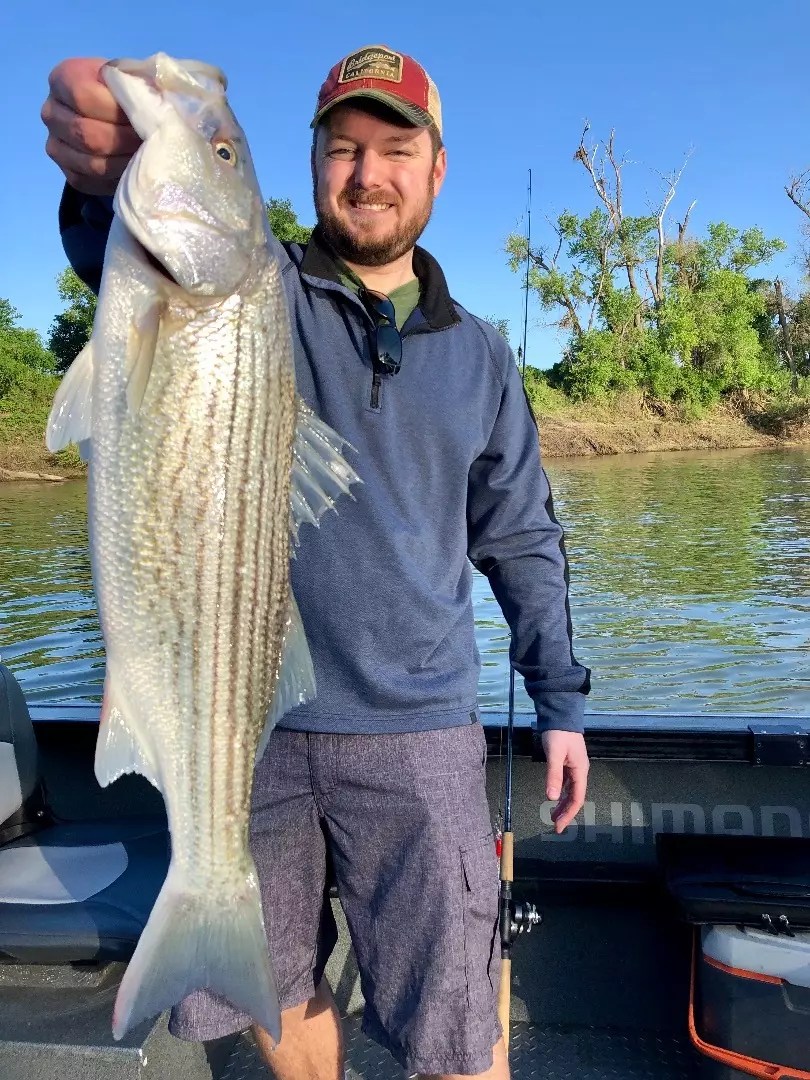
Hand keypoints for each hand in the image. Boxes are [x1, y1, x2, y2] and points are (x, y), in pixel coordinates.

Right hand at [41, 57, 140, 195]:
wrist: (114, 115)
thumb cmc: (126, 92)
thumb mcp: (131, 77)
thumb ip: (138, 83)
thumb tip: (156, 100)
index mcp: (63, 79)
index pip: (83, 96)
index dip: (117, 110)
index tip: (145, 117)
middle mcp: (51, 113)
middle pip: (87, 134)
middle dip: (124, 140)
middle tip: (151, 142)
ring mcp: (56, 146)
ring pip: (91, 163)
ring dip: (124, 162)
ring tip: (147, 156)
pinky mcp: (69, 174)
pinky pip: (92, 182)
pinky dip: (118, 179)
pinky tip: (135, 169)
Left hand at [541, 729, 588, 833]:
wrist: (561, 714)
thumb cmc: (558, 733)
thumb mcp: (554, 754)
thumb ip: (553, 775)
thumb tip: (550, 798)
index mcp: (580, 770)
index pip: (576, 798)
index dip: (568, 813)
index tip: (559, 826)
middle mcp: (580, 770)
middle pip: (575, 797)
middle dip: (566, 812)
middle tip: (555, 826)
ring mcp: (574, 766)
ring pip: (570, 790)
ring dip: (562, 803)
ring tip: (552, 815)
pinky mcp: (568, 762)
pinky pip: (566, 783)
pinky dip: (560, 792)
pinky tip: (554, 797)